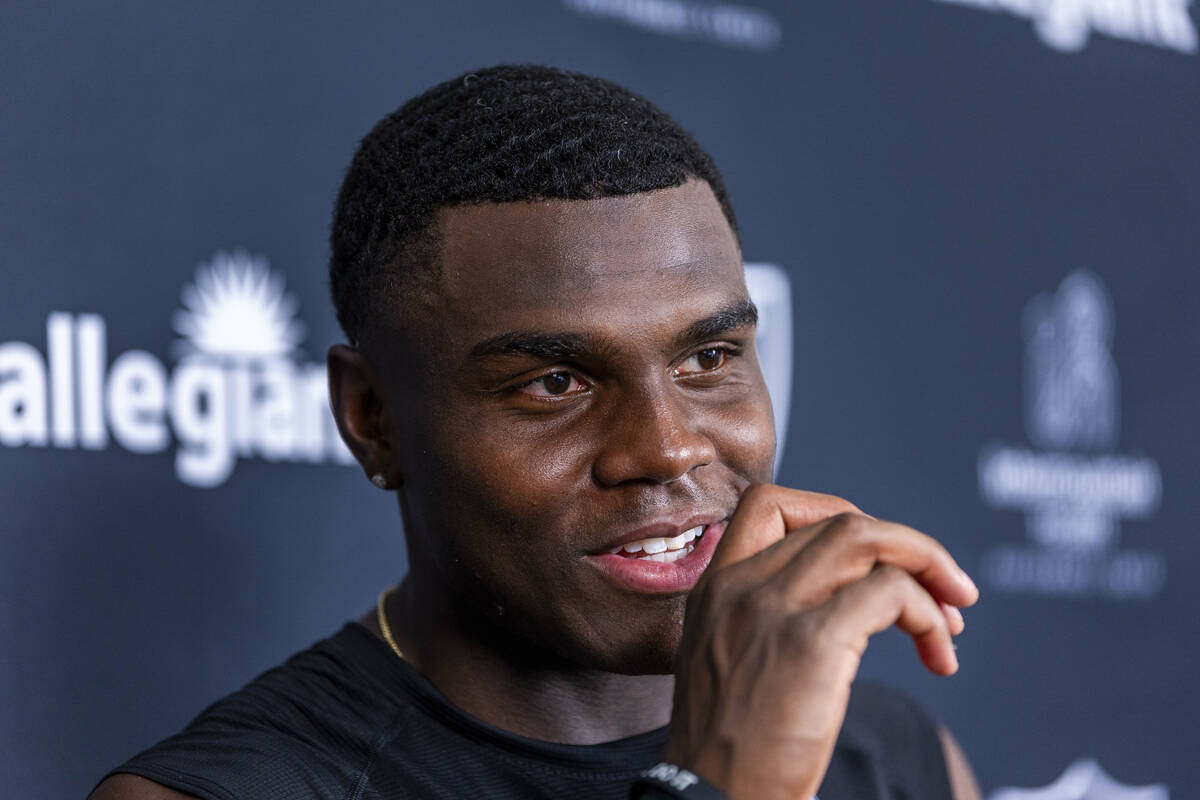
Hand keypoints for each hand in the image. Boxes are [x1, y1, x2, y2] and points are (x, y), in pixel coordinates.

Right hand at [665, 484, 978, 799]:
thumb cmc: (730, 754)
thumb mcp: (728, 663)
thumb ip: (765, 618)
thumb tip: (847, 595)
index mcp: (713, 588)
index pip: (769, 504)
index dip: (833, 514)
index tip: (873, 558)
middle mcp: (738, 586)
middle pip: (836, 520)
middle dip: (905, 547)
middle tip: (945, 590)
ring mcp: (772, 610)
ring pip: (865, 538)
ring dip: (927, 567)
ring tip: (954, 617)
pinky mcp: (811, 643)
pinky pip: (890, 593)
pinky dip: (928, 615)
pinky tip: (939, 655)